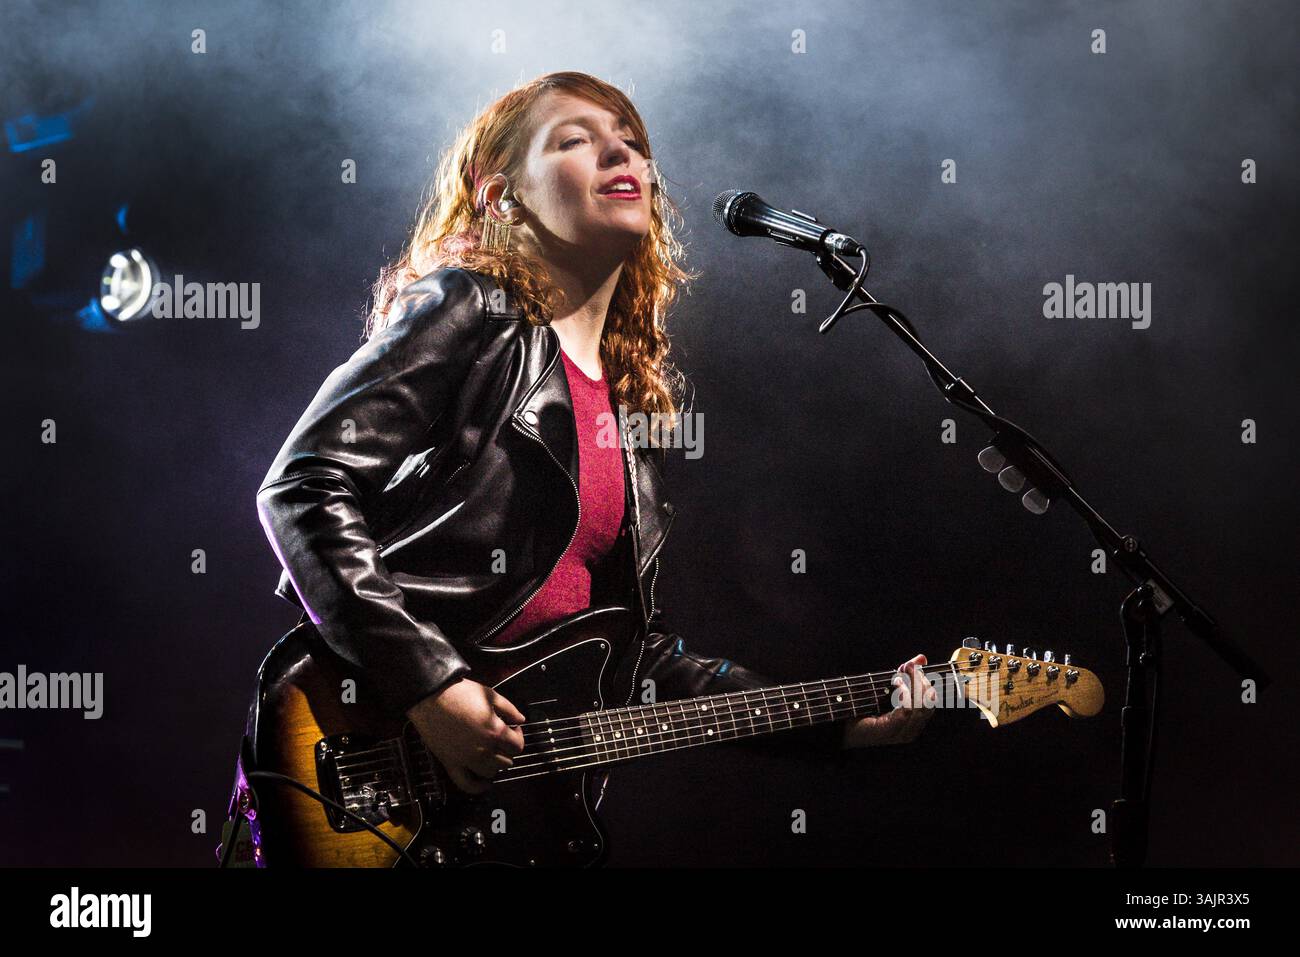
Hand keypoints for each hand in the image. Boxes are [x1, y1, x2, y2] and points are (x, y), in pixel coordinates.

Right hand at [405, 678, 525, 793]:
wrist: (430, 697)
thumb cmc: (460, 693)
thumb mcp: (490, 694)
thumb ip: (510, 709)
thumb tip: (520, 720)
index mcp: (495, 731)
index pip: (518, 746)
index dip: (518, 736)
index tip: (512, 729)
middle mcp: (483, 749)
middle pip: (507, 761)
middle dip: (507, 749)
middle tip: (501, 739)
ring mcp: (466, 759)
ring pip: (491, 772)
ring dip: (494, 763)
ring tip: (490, 753)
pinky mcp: (451, 763)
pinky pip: (467, 784)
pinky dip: (478, 787)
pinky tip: (485, 782)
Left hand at [843, 654, 936, 747]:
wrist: (843, 726)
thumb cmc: (864, 708)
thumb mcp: (888, 688)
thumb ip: (907, 675)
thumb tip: (922, 658)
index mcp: (914, 722)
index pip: (931, 700)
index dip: (923, 680)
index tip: (911, 665)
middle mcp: (912, 730)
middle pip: (929, 703)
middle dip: (920, 680)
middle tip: (908, 666)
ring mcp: (902, 732)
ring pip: (921, 706)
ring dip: (912, 685)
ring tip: (898, 674)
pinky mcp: (891, 731)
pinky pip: (906, 710)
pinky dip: (903, 693)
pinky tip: (896, 683)